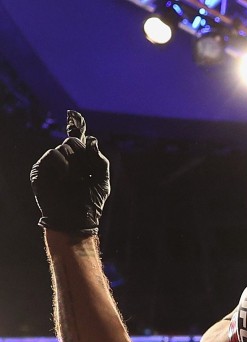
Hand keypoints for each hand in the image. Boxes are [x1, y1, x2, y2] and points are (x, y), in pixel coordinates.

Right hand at [30, 110, 109, 236]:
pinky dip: (63, 164)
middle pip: (74, 142)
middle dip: (83, 153)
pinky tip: (66, 177)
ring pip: (65, 147)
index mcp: (81, 162)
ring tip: (76, 179)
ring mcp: (53, 164)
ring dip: (75, 162)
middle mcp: (66, 161)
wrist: (76, 218)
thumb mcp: (102, 179)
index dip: (76, 126)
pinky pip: (53, 154)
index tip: (73, 114)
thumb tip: (91, 139)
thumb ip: (99, 159)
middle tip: (85, 171)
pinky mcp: (41, 169)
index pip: (77, 140)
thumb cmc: (91, 202)